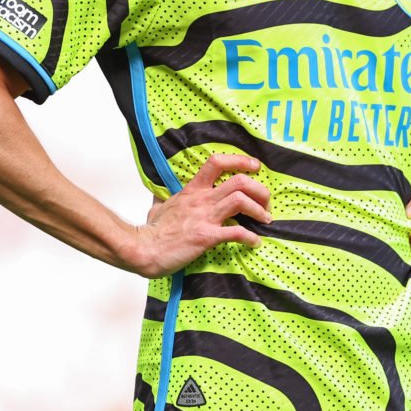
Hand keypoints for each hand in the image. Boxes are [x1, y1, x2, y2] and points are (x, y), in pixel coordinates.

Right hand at [135, 154, 270, 276]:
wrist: (143, 249)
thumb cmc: (152, 230)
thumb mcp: (158, 206)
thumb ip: (165, 198)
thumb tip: (161, 195)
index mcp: (192, 190)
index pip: (217, 162)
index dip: (240, 161)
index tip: (255, 167)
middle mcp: (202, 200)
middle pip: (239, 181)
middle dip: (259, 190)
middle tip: (266, 202)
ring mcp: (205, 217)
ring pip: (240, 201)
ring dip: (259, 211)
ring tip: (266, 220)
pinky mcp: (207, 237)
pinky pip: (236, 233)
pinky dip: (250, 237)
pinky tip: (255, 242)